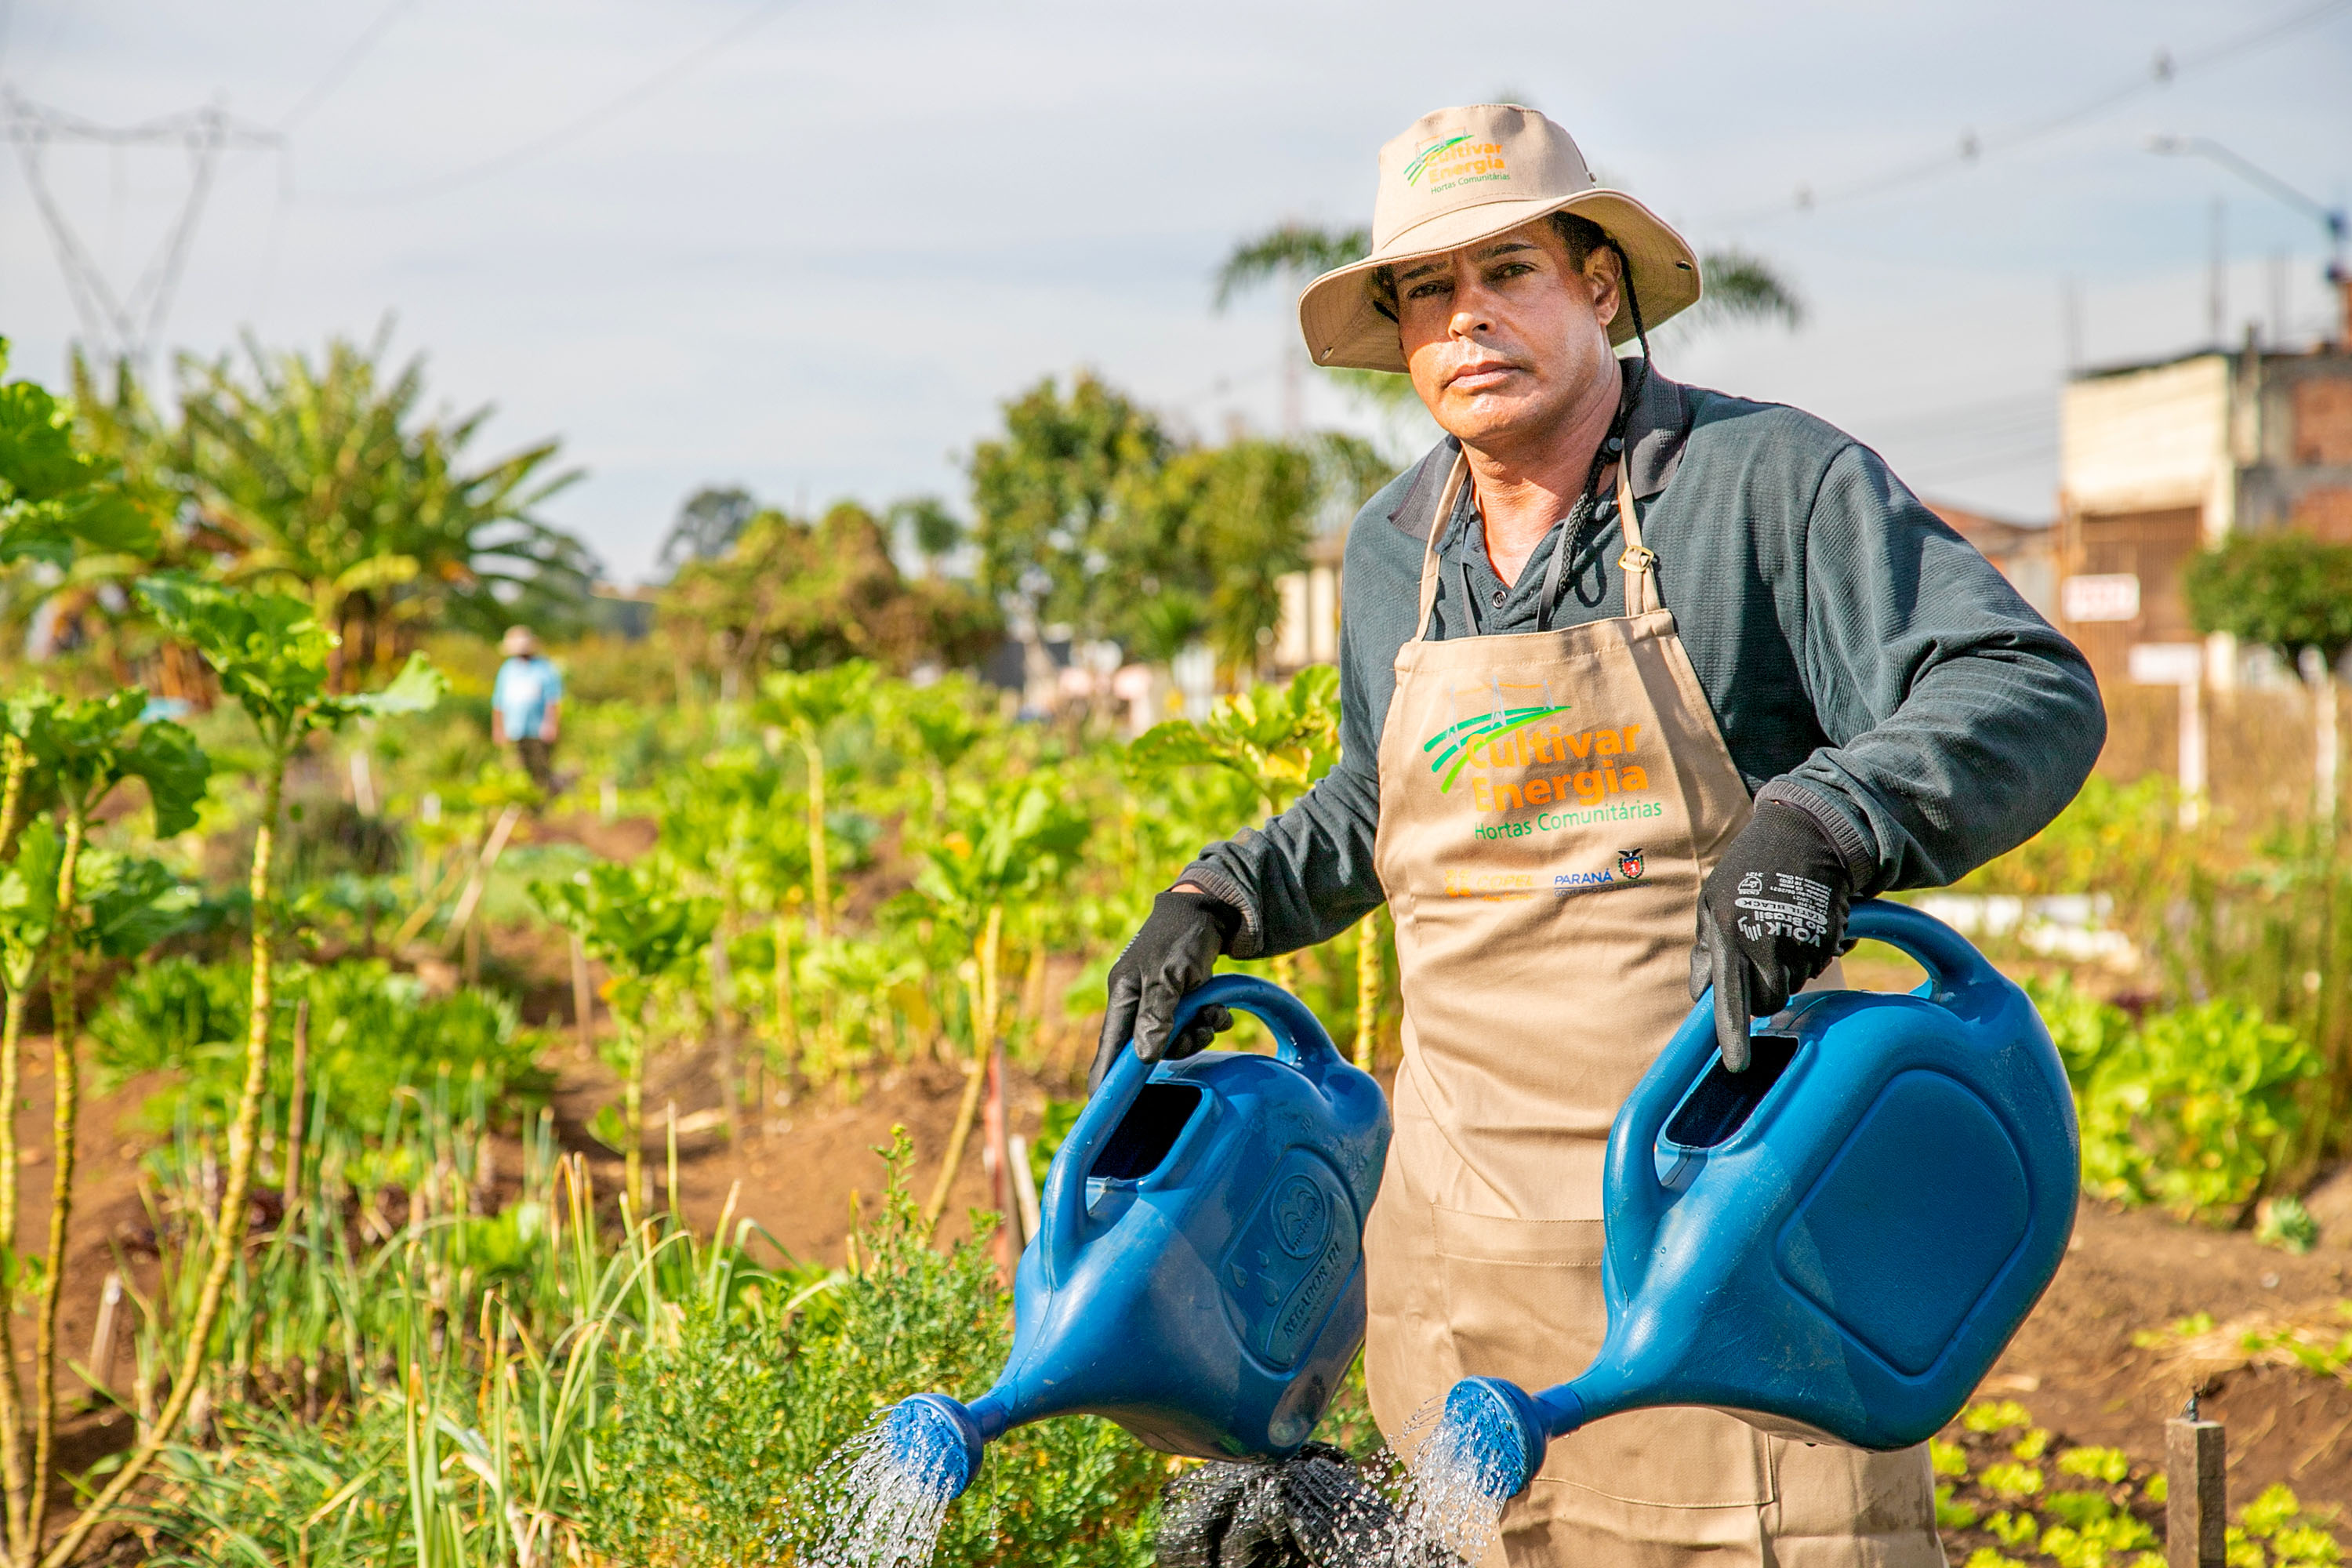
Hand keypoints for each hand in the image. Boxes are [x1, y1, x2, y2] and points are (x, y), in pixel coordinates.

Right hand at [1088, 888, 1241, 1093]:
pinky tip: (1219, 1009)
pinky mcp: (1179, 999)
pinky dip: (1207, 1022)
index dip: (1106, 1080)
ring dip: (1198, 1032)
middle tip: (1200, 1031)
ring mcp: (1158, 1001)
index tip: (1103, 1109)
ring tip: (1214, 1014)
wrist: (1211, 909)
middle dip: (1179, 1045)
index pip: (1109, 1049)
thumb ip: (1157, 1016)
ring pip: (1174, 1040)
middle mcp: (1136, 1002)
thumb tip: (1144, 1058)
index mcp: (1123, 995)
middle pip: (1148, 1049)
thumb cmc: (1183, 936)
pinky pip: (1190, 1026)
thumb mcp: (1170, 975)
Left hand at [1688, 801, 1851, 1070]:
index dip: (1733, 1033)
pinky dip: (1808, 953)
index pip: (1731, 995)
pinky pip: (1816, 966)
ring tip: (1780, 927)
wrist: (1808, 833)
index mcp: (1729, 931)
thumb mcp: (1713, 900)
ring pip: (1794, 985)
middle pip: (1769, 1001)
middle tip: (1761, 955)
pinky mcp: (1828, 938)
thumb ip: (1706, 949)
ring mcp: (1800, 940)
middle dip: (1765, 990)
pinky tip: (1801, 922)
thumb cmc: (1750, 867)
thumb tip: (1699, 994)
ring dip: (1787, 968)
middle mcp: (1765, 940)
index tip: (1736, 1066)